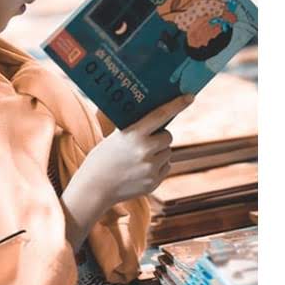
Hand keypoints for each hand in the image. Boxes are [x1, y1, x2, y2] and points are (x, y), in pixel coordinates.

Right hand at [74, 94, 192, 208]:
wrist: (94, 187)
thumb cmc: (102, 158)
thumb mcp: (115, 138)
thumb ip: (135, 129)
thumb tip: (156, 119)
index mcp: (133, 135)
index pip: (160, 115)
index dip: (177, 105)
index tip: (189, 96)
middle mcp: (145, 151)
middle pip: (168, 137)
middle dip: (160, 137)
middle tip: (146, 140)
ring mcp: (150, 168)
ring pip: (167, 153)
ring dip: (158, 152)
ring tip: (138, 158)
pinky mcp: (154, 182)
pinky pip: (165, 167)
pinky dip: (157, 166)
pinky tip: (140, 169)